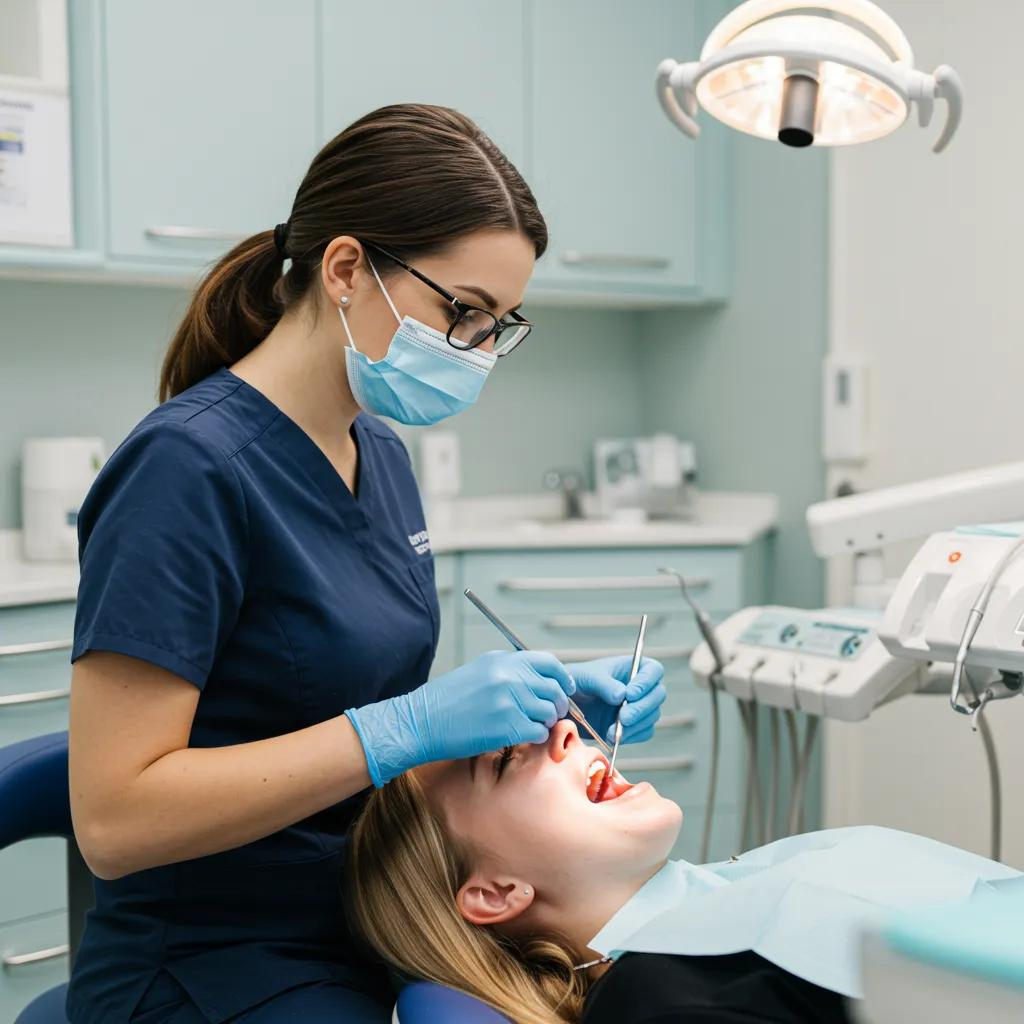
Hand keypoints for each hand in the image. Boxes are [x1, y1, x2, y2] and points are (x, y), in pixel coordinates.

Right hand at [345, 650, 575, 785]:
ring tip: (526, 726)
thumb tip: (539, 681)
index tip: (565, 689)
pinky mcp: (508, 726)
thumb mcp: (479, 671)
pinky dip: (534, 737)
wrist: (420, 721)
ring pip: (549, 713)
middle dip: (555, 705)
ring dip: (543, 722)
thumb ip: (509, 671)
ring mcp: (510, 700)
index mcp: (503, 660)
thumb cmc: (446, 700)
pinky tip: (519, 736)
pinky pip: (538, 732)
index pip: (549, 663)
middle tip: (547, 715)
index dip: (562, 678)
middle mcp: (510, 676)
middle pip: (554, 690)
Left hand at [566, 656, 665, 745]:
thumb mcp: (587, 678)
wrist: (566, 704)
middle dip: (642, 708)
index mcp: (632, 667)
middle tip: (623, 718)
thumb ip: (604, 684)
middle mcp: (641, 687)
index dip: (646, 683)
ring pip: (652, 716)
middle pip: (658, 695)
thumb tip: (622, 695)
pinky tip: (614, 736)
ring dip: (635, 725)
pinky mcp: (635, 726)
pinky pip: (644, 732)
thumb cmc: (577, 682)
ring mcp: (639, 707)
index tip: (630, 694)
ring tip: (612, 731)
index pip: (653, 670)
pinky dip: (631, 736)